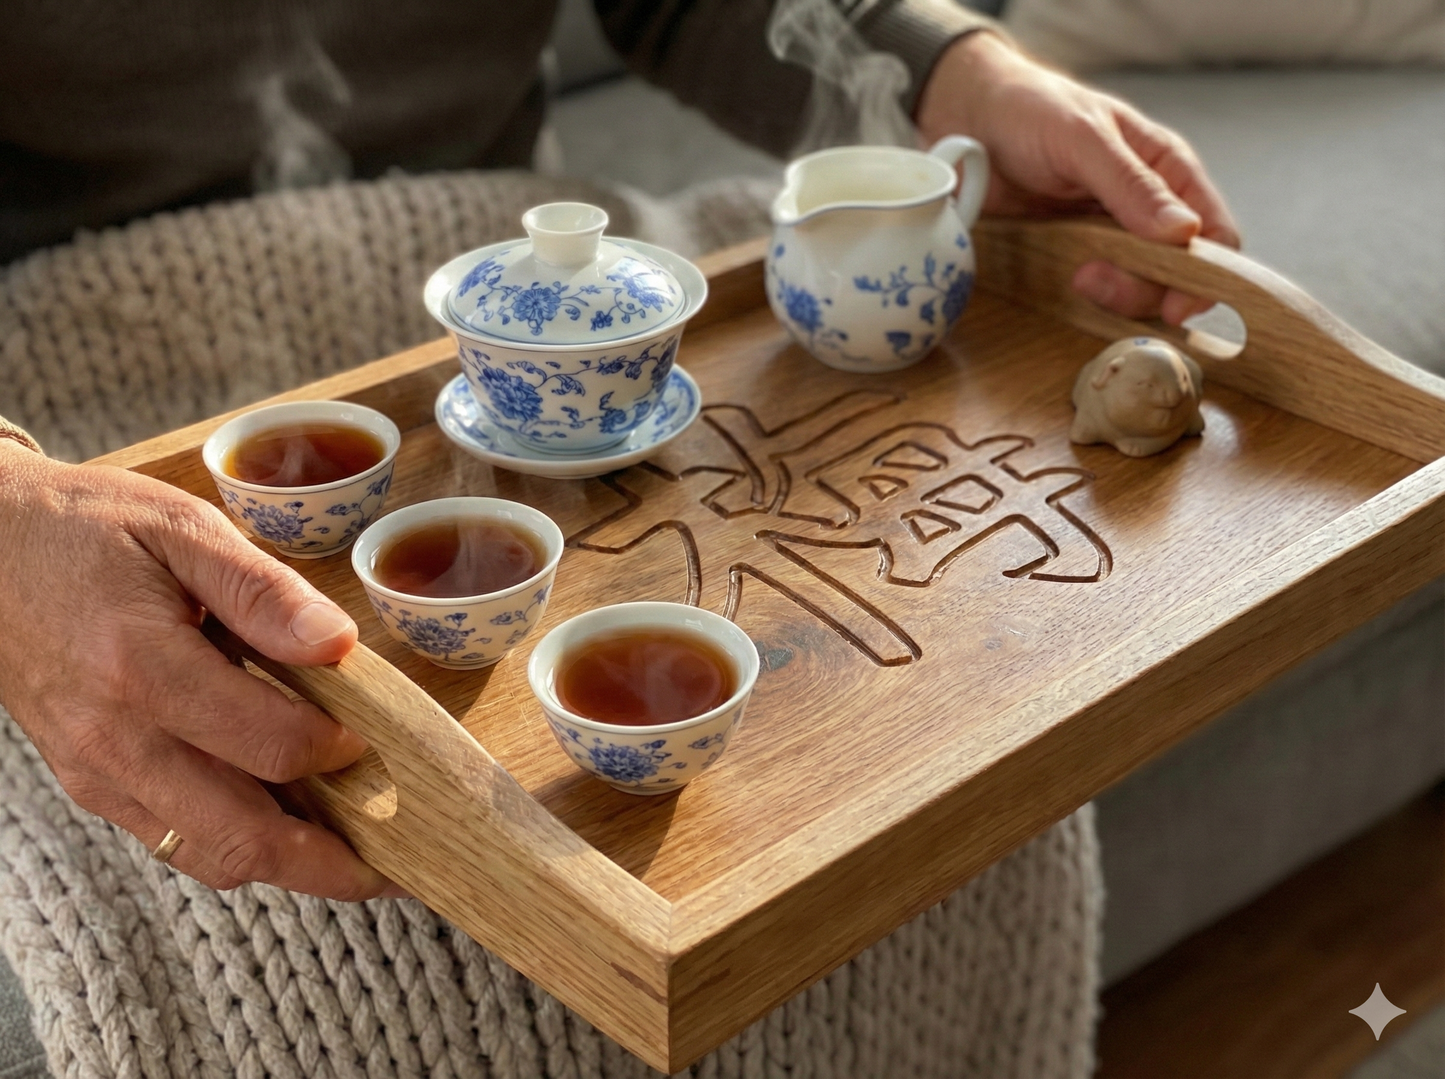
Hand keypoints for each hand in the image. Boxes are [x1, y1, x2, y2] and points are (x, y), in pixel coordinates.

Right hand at [0, 440, 397, 898]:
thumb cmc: (84, 529)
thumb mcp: (180, 528)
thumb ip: (263, 591)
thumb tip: (338, 645)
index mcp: (141, 667)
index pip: (266, 744)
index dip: (335, 751)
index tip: (374, 737)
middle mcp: (114, 737)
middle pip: (241, 835)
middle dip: (330, 862)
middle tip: (398, 865)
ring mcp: (96, 771)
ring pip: (210, 854)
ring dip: (290, 866)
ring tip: (359, 858)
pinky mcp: (90, 783)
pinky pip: (176, 839)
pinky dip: (240, 844)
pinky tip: (289, 823)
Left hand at [916, 32, 1240, 324]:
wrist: (969, 119)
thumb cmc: (1032, 110)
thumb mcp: (1082, 138)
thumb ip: (1130, 184)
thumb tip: (1184, 232)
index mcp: (1167, 170)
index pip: (1215, 232)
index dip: (1205, 274)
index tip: (1177, 305)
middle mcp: (1148, 207)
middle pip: (1177, 272)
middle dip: (1145, 288)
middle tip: (1092, 277)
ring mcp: (1110, 234)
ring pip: (1139, 287)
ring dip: (1113, 294)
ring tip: (1075, 274)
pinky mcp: (1073, 254)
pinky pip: (1097, 290)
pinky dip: (1088, 299)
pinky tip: (1066, 281)